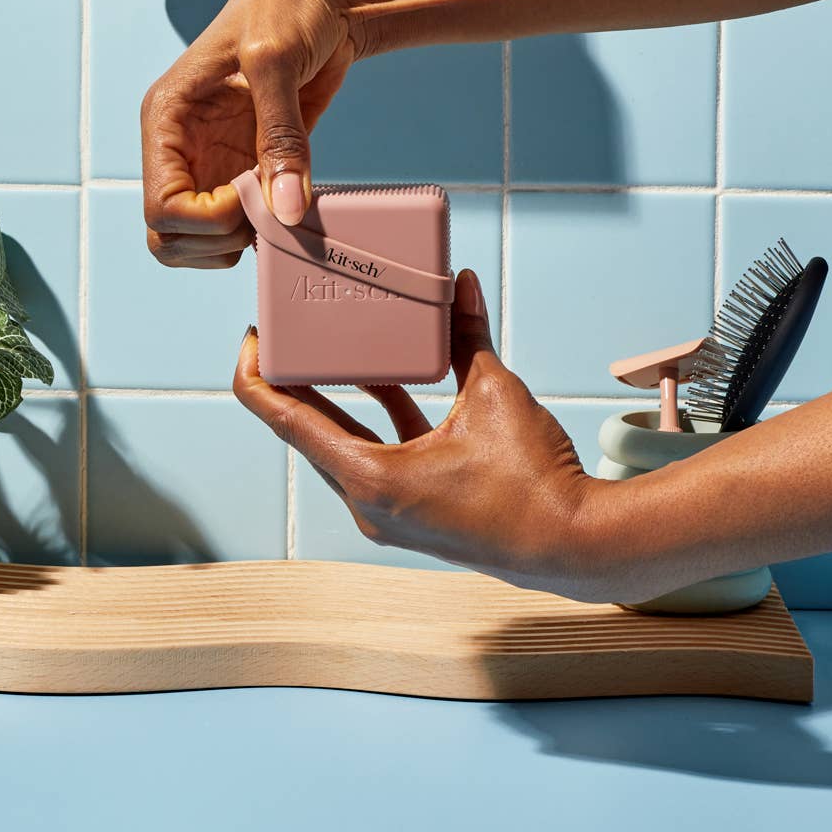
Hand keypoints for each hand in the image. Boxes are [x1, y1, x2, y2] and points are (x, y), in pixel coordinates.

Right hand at [140, 0, 353, 267]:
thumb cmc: (286, 6)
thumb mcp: (276, 60)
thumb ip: (280, 136)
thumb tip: (286, 210)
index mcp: (167, 118)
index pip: (160, 208)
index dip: (204, 220)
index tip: (249, 193)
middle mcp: (183, 149)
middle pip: (171, 239)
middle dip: (218, 239)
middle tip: (265, 206)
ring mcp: (215, 163)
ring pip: (202, 243)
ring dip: (241, 241)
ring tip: (281, 201)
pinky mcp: (249, 169)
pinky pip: (244, 225)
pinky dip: (267, 230)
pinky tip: (293, 202)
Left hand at [233, 268, 612, 600]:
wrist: (578, 547)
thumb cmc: (534, 481)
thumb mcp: (494, 394)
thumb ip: (467, 336)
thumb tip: (460, 284)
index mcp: (371, 478)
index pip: (285, 422)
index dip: (258, 376)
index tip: (253, 337)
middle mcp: (368, 502)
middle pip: (307, 431)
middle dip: (292, 380)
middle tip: (283, 331)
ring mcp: (388, 512)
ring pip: (342, 443)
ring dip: (334, 398)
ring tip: (325, 347)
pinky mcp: (412, 509)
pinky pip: (377, 454)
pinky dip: (377, 418)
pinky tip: (388, 377)